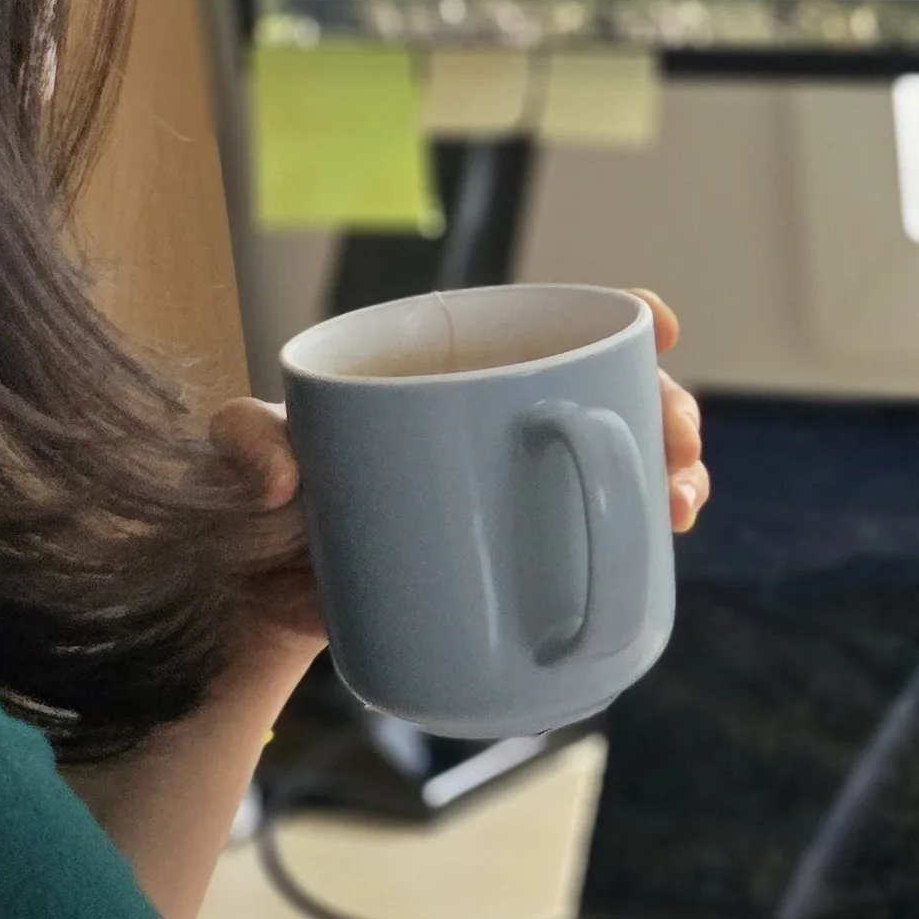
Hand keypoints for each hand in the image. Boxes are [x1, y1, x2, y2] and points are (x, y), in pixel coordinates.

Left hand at [206, 287, 707, 654]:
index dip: (621, 318)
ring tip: (678, 503)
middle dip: (667, 407)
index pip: (552, 327)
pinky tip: (667, 546)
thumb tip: (283, 480)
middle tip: (671, 440)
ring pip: (623, 466)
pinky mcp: (524, 562)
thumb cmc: (258, 501)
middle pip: (613, 396)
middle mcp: (503, 424)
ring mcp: (520, 493)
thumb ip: (243, 437)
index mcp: (456, 373)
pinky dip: (644, 541)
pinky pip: (602, 543)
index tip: (659, 324)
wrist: (265, 600)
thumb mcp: (241, 454)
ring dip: (673, 473)